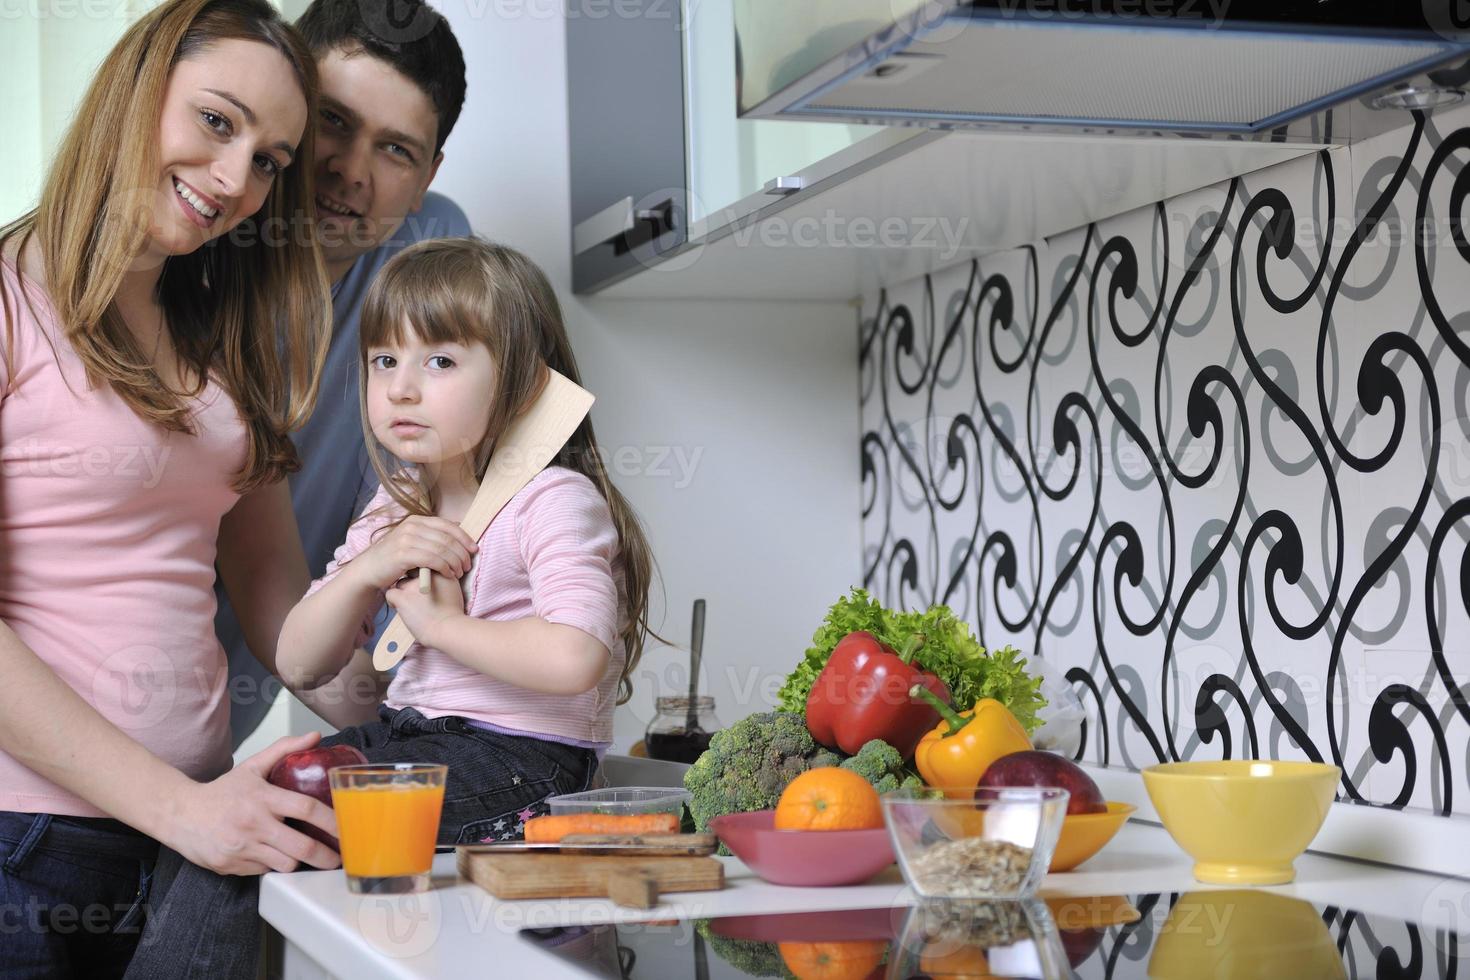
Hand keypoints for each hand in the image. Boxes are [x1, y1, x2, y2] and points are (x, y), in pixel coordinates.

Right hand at [161, 732, 342, 875]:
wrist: (179, 814)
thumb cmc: (221, 792)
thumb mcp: (252, 766)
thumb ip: (284, 749)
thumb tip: (315, 736)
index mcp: (263, 798)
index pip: (306, 809)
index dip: (331, 821)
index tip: (346, 828)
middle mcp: (254, 824)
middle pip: (301, 847)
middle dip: (326, 856)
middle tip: (339, 858)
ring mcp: (242, 848)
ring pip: (285, 864)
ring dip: (300, 862)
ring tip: (308, 856)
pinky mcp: (232, 866)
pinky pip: (264, 872)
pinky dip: (274, 866)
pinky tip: (275, 855)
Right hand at [349, 515, 477, 591]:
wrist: (369, 569)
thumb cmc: (394, 557)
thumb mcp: (412, 540)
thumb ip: (431, 534)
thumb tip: (458, 527)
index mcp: (417, 520)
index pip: (448, 526)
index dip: (464, 538)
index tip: (474, 550)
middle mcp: (412, 526)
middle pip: (447, 538)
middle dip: (462, 553)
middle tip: (467, 566)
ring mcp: (407, 539)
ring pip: (442, 550)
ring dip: (455, 562)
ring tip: (460, 573)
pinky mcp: (403, 554)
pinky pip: (433, 560)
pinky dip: (445, 568)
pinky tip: (449, 575)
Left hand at [384, 570, 465, 645]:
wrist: (448, 628)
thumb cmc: (452, 614)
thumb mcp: (454, 589)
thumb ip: (444, 580)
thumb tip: (436, 580)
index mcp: (439, 571)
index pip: (424, 565)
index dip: (421, 575)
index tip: (424, 587)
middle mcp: (425, 574)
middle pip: (411, 571)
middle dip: (412, 581)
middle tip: (416, 596)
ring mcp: (412, 585)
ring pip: (400, 582)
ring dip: (403, 592)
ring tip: (411, 605)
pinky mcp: (403, 598)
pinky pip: (391, 593)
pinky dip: (393, 600)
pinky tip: (399, 607)